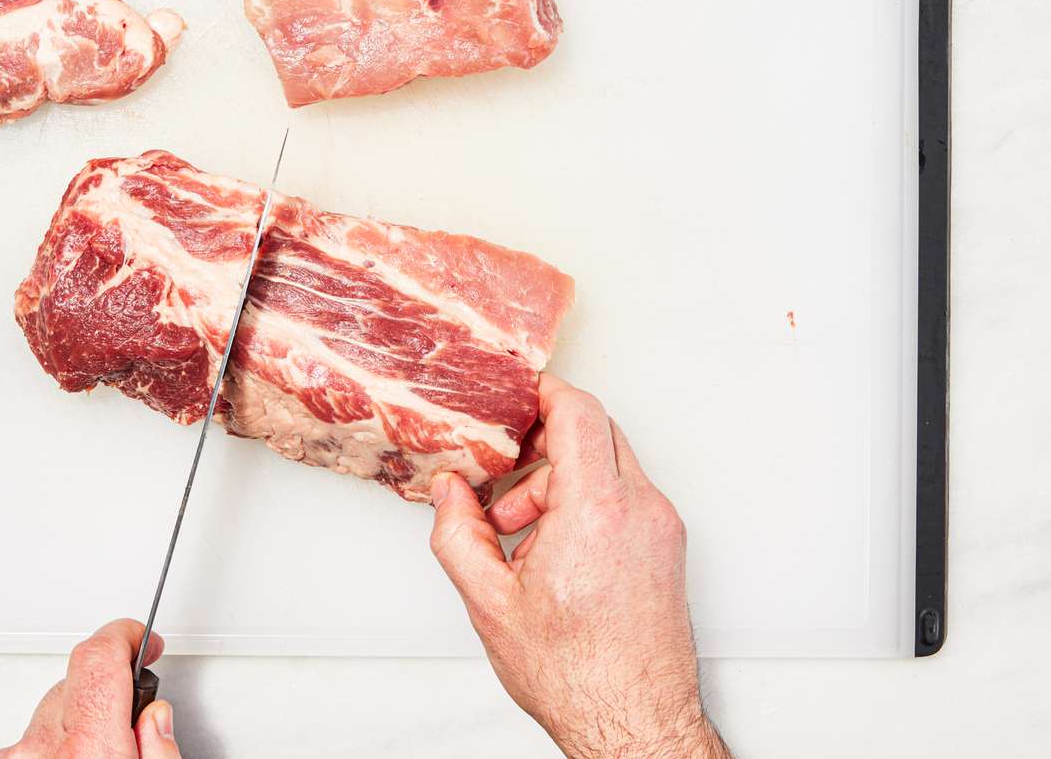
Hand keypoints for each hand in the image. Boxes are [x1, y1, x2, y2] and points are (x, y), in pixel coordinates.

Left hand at [0, 619, 180, 758]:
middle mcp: (44, 749)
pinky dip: (50, 746)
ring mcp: (16, 757)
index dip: (123, 635)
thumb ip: (159, 749)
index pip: (100, 655)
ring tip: (97, 754)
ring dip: (75, 723)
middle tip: (129, 722)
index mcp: (90, 748)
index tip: (138, 638)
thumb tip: (154, 718)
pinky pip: (29, 739)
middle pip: (77, 682)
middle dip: (106, 691)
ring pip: (51, 712)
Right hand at [430, 375, 730, 758]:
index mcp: (596, 511)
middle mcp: (640, 509)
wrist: (634, 723)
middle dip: (542, 443)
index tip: (516, 396)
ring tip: (519, 528)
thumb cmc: (576, 674)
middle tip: (504, 470)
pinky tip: (552, 547)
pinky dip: (585, 502)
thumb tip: (448, 492)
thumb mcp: (490, 602)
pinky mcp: (667, 547)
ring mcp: (661, 527)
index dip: (542, 392)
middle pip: (595, 430)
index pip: (579, 412)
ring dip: (559, 478)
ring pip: (609, 463)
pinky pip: (624, 496)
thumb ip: (457, 532)